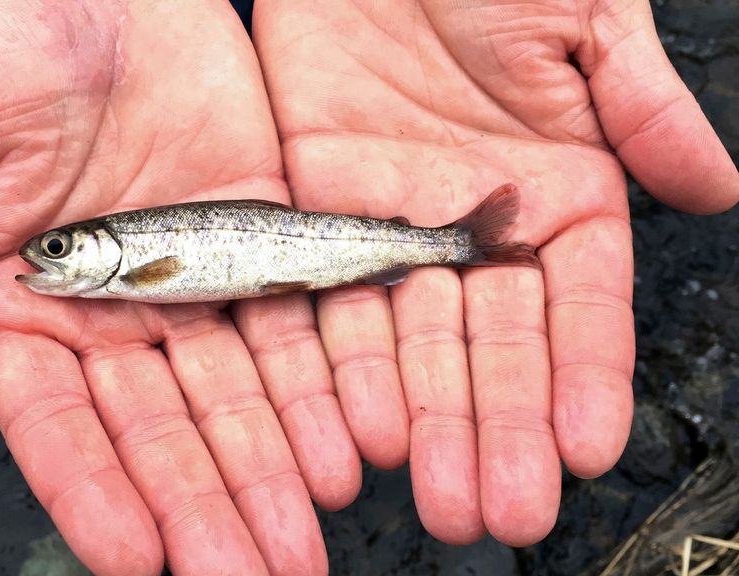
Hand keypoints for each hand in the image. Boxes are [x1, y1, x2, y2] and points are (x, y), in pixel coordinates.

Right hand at [0, 1, 362, 573]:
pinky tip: (344, 452)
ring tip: (301, 545)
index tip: (136, 559)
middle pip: (159, 431)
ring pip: (234, 400)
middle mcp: (110, 316)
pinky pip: (292, 331)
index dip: (93, 489)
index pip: (55, 420)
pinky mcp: (258, 251)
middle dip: (202, 507)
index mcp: (21, 304)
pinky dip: (317, 393)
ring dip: (268, 475)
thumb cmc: (12, 34)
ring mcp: (189, 289)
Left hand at [253, 0, 737, 545]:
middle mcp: (479, 233)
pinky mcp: (319, 221)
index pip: (578, 308)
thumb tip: (716, 188)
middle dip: (497, 428)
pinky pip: (330, 303)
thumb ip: (642, 105)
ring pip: (413, 345)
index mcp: (561, 197)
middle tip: (502, 507)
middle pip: (492, 349)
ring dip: (424, 423)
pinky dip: (343, 366)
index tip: (587, 447)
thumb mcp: (586, 18)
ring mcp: (396, 233)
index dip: (582, 378)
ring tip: (436, 494)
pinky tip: (358, 428)